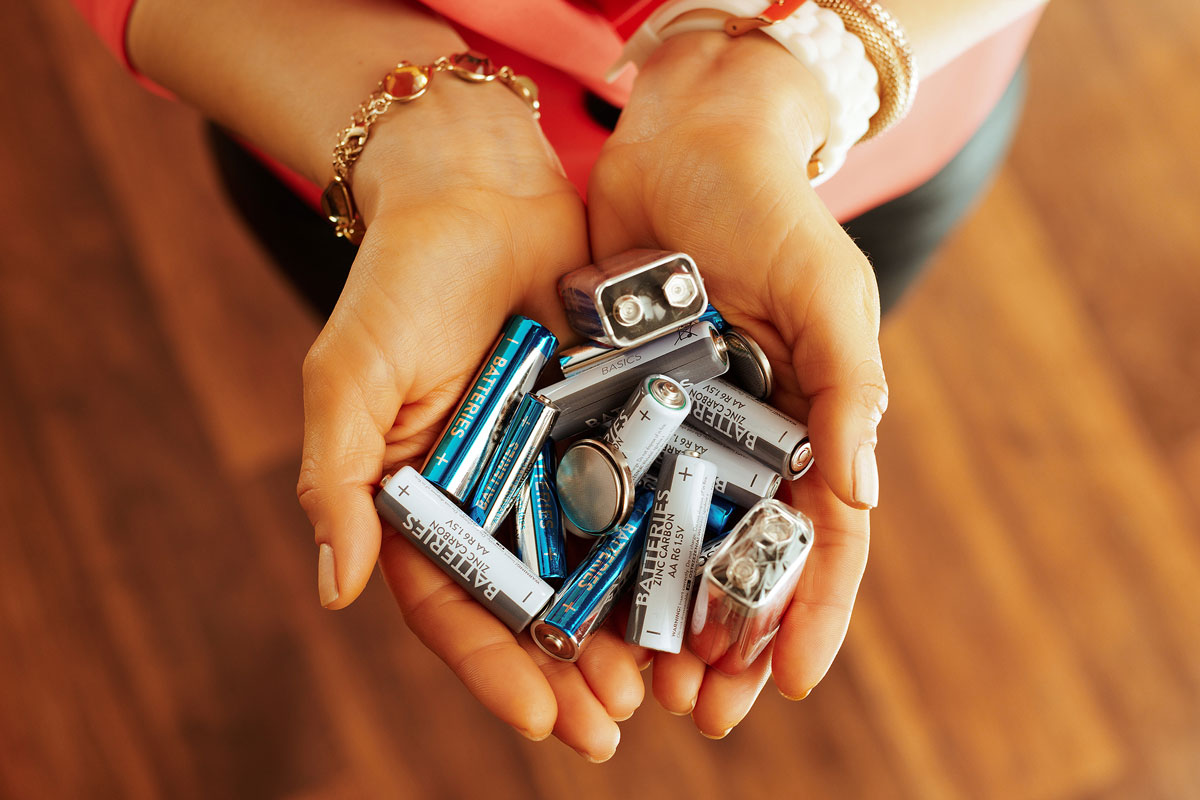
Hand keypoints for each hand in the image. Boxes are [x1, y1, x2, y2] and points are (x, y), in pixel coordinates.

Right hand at [296, 84, 641, 759]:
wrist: (478, 187)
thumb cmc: (401, 279)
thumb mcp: (353, 374)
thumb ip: (337, 477)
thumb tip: (333, 586)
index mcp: (420, 498)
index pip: (453, 604)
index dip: (494, 667)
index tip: (543, 719)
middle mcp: (489, 495)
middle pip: (529, 603)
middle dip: (568, 669)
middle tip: (616, 724)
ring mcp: (551, 464)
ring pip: (590, 565)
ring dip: (621, 628)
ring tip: (663, 682)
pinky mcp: (606, 424)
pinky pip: (637, 496)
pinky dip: (660, 546)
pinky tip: (693, 586)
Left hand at [588, 31, 884, 733]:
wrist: (684, 141)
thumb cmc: (769, 210)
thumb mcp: (826, 292)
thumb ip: (847, 389)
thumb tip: (859, 496)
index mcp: (806, 425)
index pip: (818, 538)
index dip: (811, 612)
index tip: (790, 681)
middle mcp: (740, 440)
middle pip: (738, 560)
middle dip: (725, 638)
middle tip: (703, 708)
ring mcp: (673, 428)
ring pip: (669, 542)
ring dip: (660, 616)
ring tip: (644, 682)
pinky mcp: (609, 404)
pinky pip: (605, 486)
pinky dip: (600, 548)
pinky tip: (583, 599)